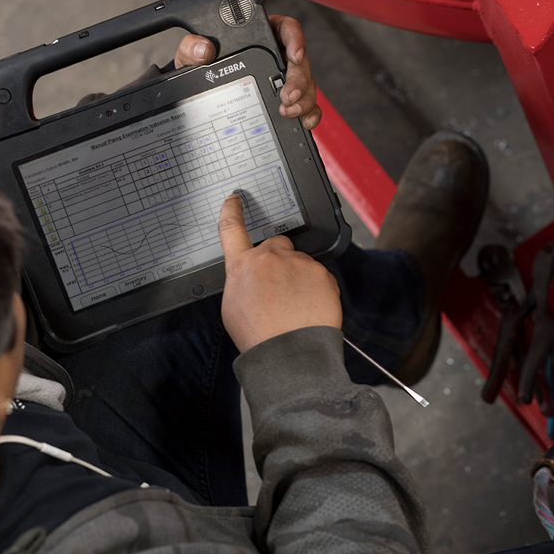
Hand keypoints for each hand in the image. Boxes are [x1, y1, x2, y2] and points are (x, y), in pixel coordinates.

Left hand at [172, 14, 321, 129]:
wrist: (198, 94)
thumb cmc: (200, 67)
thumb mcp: (191, 55)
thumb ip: (192, 48)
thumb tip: (203, 49)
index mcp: (261, 35)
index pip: (285, 29)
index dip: (296, 39)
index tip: (294, 55)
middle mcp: (277, 55)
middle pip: (300, 63)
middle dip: (299, 80)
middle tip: (287, 96)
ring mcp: (283, 79)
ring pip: (306, 85)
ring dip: (303, 100)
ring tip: (287, 111)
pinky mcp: (286, 99)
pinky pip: (305, 104)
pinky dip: (309, 114)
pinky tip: (304, 122)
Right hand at [218, 192, 340, 350]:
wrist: (291, 354)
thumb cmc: (260, 337)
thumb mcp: (232, 307)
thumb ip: (241, 281)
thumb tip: (250, 275)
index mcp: (242, 266)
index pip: (231, 229)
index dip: (232, 210)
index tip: (235, 199)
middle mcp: (270, 258)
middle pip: (276, 245)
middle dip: (278, 260)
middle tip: (280, 288)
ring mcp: (298, 263)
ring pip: (300, 262)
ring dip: (299, 277)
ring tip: (296, 306)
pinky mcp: (322, 273)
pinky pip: (319, 274)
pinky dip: (316, 288)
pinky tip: (310, 308)